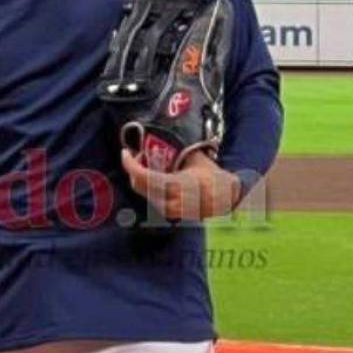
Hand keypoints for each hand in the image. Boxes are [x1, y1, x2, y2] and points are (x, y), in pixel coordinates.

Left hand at [122, 148, 240, 220]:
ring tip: (146, 163)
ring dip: (139, 176)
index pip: (143, 177)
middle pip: (139, 184)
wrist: (227, 199)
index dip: (129, 164)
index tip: (125, 152)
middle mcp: (171, 202)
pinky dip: (147, 185)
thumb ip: (176, 151)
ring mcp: (169, 211)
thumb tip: (154, 138)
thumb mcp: (196, 159)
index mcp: (177, 186)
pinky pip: (150, 197)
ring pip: (143, 192)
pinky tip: (153, 175)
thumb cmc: (212, 176)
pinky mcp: (169, 214)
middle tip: (137, 154)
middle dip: (133, 168)